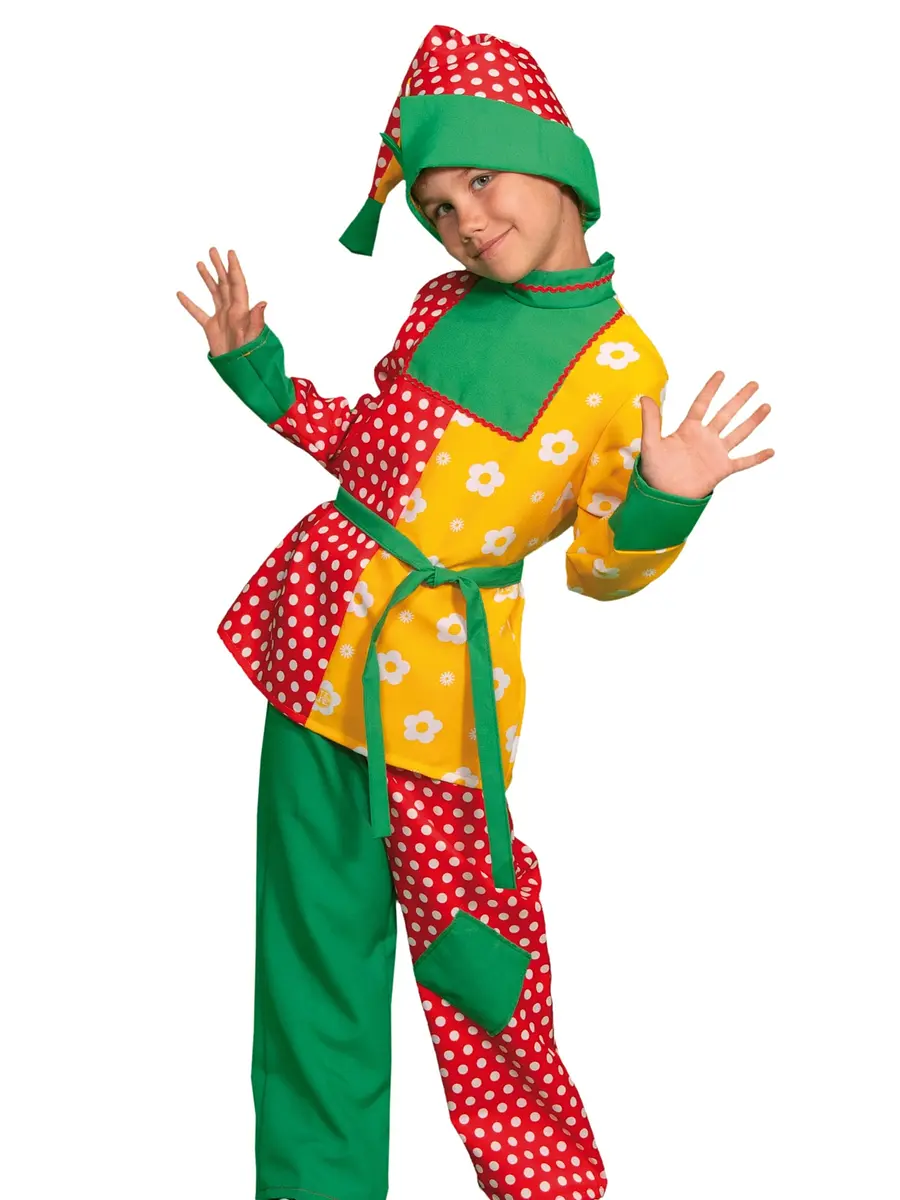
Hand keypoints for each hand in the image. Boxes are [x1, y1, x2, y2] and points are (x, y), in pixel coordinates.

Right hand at [176, 247, 266, 356]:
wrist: (241, 372)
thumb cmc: (250, 357)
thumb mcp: (254, 337)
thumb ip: (256, 320)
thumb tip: (263, 303)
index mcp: (241, 310)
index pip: (238, 284)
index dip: (234, 268)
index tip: (230, 252)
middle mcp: (232, 311)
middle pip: (225, 283)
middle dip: (219, 266)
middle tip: (213, 250)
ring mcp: (221, 318)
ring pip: (214, 293)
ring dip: (207, 278)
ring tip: (200, 264)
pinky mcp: (211, 329)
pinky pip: (198, 313)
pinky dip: (189, 304)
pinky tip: (180, 294)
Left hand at [637, 372, 773, 497]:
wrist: (664, 497)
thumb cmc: (655, 471)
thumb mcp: (651, 444)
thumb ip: (651, 421)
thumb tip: (644, 397)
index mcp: (689, 429)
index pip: (702, 404)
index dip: (711, 389)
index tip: (721, 374)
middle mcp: (705, 438)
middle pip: (726, 414)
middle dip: (739, 399)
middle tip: (754, 384)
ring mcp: (716, 453)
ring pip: (738, 433)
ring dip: (752, 420)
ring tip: (766, 406)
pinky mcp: (722, 469)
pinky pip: (743, 462)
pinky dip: (757, 457)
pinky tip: (771, 451)